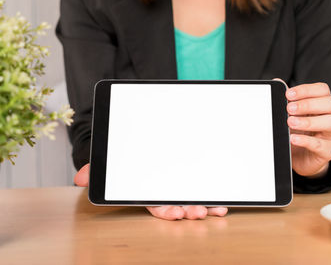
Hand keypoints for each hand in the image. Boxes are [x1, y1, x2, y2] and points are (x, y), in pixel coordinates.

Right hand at [74, 164, 227, 219]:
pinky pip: (204, 194)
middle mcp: (165, 193)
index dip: (165, 211)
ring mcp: (179, 189)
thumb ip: (99, 170)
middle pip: (177, 206)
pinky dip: (214, 201)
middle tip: (197, 212)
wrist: (139, 146)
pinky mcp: (192, 183)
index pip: (155, 205)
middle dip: (188, 211)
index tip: (174, 213)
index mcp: (148, 193)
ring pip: (192, 202)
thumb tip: (81, 179)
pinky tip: (222, 205)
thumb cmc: (128, 162)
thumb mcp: (114, 164)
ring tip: (214, 210)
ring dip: (204, 208)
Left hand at [286, 83, 330, 176]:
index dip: (307, 90)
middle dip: (308, 104)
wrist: (301, 158)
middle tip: (289, 108)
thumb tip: (277, 82)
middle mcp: (330, 117)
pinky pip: (320, 144)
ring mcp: (330, 134)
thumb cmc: (299, 133)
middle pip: (330, 104)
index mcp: (322, 105)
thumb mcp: (292, 115)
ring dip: (309, 121)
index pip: (322, 90)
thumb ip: (288, 99)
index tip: (289, 94)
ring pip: (330, 123)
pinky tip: (293, 138)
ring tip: (290, 123)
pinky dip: (305, 140)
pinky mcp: (327, 150)